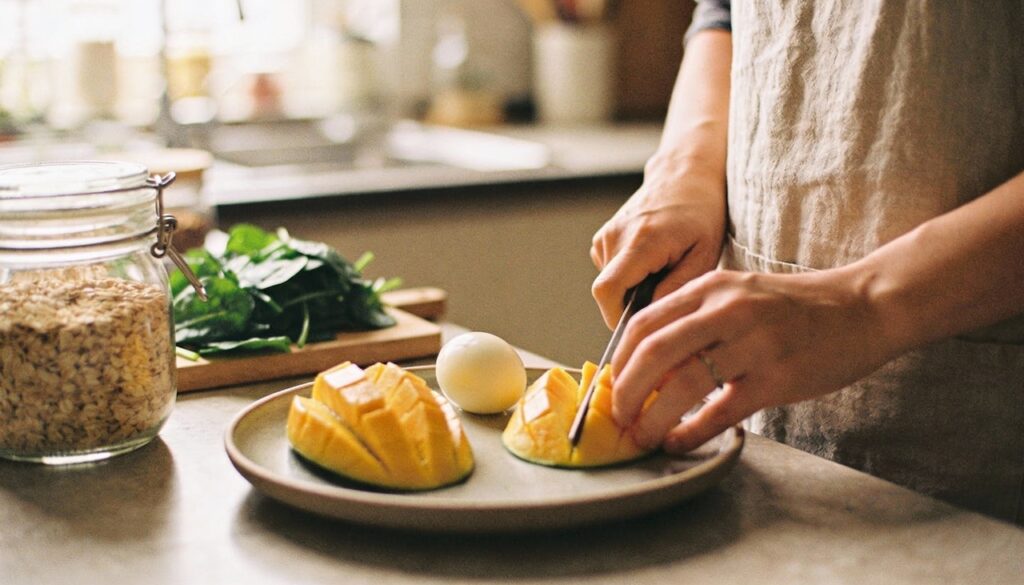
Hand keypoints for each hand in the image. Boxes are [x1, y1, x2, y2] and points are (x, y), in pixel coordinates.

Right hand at [590, 161, 725, 328]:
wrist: (685, 176)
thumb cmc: (702, 214)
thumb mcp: (704, 255)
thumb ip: (676, 288)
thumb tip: (652, 315)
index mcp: (641, 241)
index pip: (608, 291)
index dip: (616, 318)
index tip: (638, 327)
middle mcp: (615, 236)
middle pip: (608, 293)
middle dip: (631, 305)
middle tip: (664, 296)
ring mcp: (606, 234)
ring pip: (609, 283)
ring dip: (632, 289)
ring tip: (662, 273)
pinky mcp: (603, 236)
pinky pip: (610, 271)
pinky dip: (628, 276)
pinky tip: (651, 263)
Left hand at [610, 268, 896, 453]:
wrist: (863, 306)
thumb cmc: (796, 307)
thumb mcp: (739, 294)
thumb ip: (697, 317)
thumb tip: (649, 360)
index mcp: (710, 288)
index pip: (643, 324)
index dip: (618, 361)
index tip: (611, 387)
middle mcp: (726, 310)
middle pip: (652, 352)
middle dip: (625, 391)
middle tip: (617, 417)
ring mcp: (752, 343)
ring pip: (682, 384)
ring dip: (652, 417)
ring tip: (641, 436)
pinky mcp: (776, 378)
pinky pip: (721, 411)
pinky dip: (691, 432)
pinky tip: (677, 443)